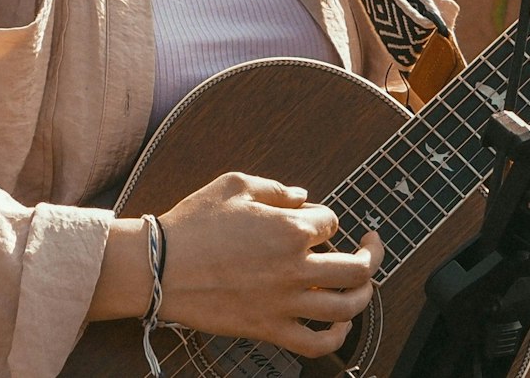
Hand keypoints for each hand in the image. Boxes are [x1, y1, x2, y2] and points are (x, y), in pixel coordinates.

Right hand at [157, 172, 384, 356]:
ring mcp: (284, 302)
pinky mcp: (269, 328)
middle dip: (371, 254)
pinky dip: (337, 338)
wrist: (158, 267)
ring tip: (363, 284)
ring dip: (363, 295)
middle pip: (355, 267)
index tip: (310, 220)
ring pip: (346, 307)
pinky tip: (341, 326)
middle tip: (370, 246)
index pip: (330, 222)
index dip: (322, 218)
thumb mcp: (234, 185)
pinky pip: (317, 344)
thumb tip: (303, 196)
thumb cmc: (193, 223)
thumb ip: (276, 188)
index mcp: (289, 229)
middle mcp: (294, 267)